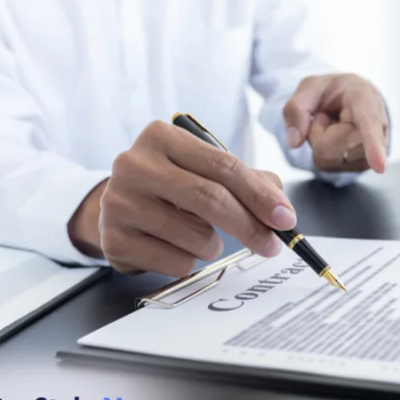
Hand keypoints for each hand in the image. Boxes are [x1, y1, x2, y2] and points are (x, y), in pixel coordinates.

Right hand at [68, 121, 295, 275]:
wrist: (117, 207)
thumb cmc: (172, 186)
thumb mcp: (205, 171)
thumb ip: (249, 182)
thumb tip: (281, 210)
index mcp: (161, 136)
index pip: (224, 166)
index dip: (260, 196)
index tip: (286, 219)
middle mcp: (134, 164)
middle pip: (210, 199)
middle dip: (250, 226)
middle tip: (271, 245)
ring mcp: (118, 202)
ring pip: (195, 236)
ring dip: (213, 246)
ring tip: (202, 238)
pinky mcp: (113, 239)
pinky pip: (175, 262)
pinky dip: (189, 262)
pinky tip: (175, 248)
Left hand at [283, 74, 388, 173]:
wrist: (350, 98)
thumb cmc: (333, 91)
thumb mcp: (309, 87)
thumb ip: (296, 108)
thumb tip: (294, 141)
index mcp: (364, 98)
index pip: (369, 124)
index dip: (373, 146)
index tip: (380, 166)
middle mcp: (377, 126)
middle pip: (331, 147)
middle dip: (316, 132)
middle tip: (325, 115)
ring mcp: (375, 149)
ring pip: (329, 159)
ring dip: (321, 143)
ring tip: (333, 125)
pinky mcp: (365, 164)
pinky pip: (331, 166)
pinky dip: (325, 153)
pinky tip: (337, 138)